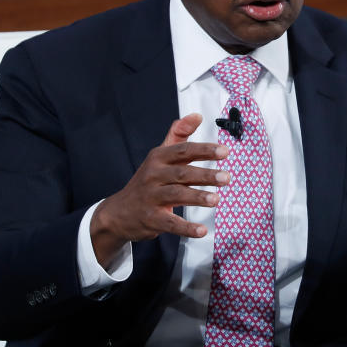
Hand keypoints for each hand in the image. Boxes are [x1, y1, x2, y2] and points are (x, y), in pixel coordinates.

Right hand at [90, 113, 229, 266]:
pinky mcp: (151, 219)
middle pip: (182, 173)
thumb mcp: (159, 155)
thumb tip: (197, 115)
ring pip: (176, 195)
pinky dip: (187, 228)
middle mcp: (153, 175)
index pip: (183, 150)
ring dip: (197, 197)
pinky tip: (203, 230)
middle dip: (205, 174)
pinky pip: (171, 223)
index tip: (224, 151)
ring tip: (216, 200)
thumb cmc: (148, 181)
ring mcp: (151, 198)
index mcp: (158, 157)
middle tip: (226, 177)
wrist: (119, 212)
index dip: (204, 150)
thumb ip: (179, 135)